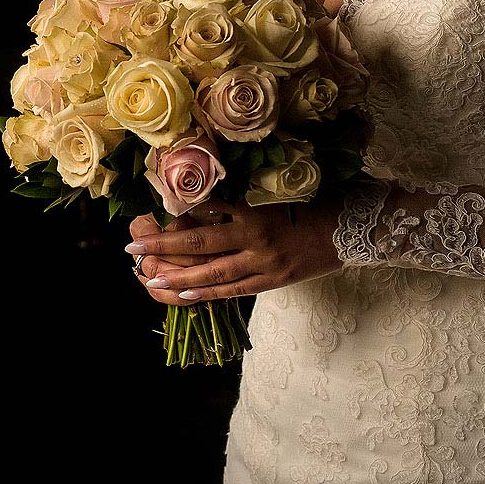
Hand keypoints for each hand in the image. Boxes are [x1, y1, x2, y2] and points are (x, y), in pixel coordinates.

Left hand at [125, 198, 345, 302]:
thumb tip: (198, 198)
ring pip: (213, 272)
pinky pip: (235, 290)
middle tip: (132, 249)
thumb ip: (238, 196)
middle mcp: (255, 235)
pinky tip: (185, 294)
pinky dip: (209, 292)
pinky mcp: (274, 280)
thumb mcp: (273, 189)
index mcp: (254, 206)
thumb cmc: (312, 199)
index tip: (146, 214)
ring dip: (179, 276)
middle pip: (199, 241)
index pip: (204, 210)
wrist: (352, 227)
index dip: (174, 214)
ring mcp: (264, 262)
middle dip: (163, 247)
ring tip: (150, 277)